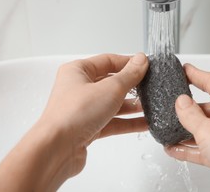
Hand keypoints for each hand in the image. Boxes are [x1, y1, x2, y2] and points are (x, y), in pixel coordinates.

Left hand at [41, 53, 148, 173]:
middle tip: (151, 86)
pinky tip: (145, 123)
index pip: (108, 61)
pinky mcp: (88, 128)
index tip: (147, 66)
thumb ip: (129, 74)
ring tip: (152, 106)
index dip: (129, 62)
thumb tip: (141, 60)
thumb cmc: (74, 114)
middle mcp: (79, 89)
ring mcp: (84, 109)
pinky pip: (113, 121)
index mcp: (78, 71)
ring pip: (113, 104)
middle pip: (112, 83)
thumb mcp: (110, 88)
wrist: (57, 149)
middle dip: (133, 86)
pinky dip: (128, 122)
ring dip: (133, 106)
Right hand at [165, 64, 209, 191]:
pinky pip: (209, 146)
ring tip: (170, 130)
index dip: (196, 74)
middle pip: (209, 107)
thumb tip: (181, 103)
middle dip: (189, 109)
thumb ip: (191, 116)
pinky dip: (193, 147)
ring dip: (189, 131)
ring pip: (208, 128)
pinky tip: (178, 149)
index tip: (185, 69)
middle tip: (173, 106)